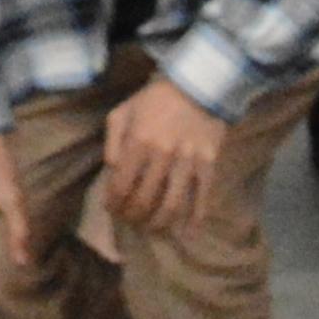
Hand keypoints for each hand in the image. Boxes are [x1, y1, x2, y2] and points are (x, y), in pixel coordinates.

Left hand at [97, 72, 235, 237]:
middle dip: (132, 216)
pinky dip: (194, 219)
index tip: (110, 209)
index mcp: (138, 141)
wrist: (196, 85)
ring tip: (150, 228)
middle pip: (145, 200)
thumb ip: (112, 141)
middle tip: (128, 220)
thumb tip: (111, 171)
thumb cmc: (154, 100)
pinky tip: (186, 232)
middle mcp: (162, 155)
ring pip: (172, 205)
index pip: (122, 185)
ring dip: (158, 223)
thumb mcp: (123, 111)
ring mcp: (188, 162)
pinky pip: (202, 198)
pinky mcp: (209, 165)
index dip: (113, 203)